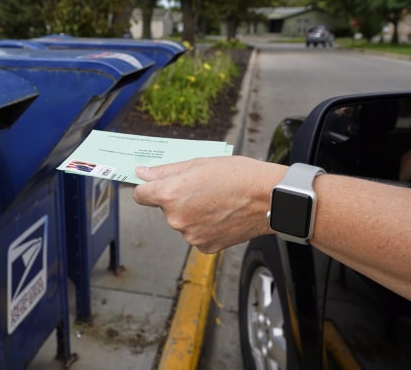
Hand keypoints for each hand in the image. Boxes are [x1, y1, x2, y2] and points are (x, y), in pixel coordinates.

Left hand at [132, 156, 285, 252]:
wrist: (270, 199)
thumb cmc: (239, 176)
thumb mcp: (199, 163)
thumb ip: (166, 171)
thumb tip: (142, 173)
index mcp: (170, 195)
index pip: (141, 195)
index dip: (148, 188)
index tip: (155, 185)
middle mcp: (176, 219)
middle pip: (165, 208)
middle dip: (178, 199)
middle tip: (203, 188)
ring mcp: (190, 235)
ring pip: (182, 221)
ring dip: (192, 213)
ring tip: (217, 201)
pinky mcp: (205, 246)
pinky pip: (196, 234)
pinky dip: (205, 226)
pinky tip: (221, 215)